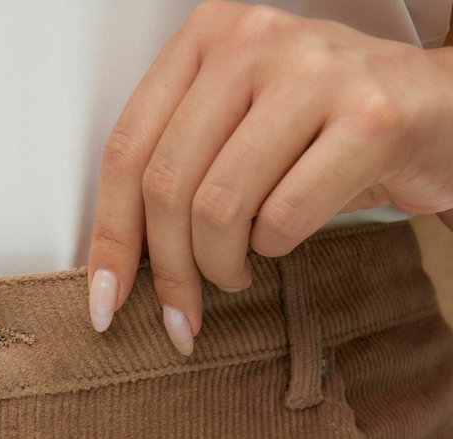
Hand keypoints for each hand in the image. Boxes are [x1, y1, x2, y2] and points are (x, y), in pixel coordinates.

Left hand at [87, 0, 452, 353]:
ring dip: (221, 267)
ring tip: (238, 273)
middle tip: (182, 314)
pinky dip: (274, 251)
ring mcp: (313, 73)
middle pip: (168, 188)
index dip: (110, 239)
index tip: (105, 303)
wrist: (438, 110)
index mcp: (208, 36)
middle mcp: (254, 41)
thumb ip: (178, 168)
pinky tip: (282, 243)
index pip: (127, 151)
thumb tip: (116, 265)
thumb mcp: (238, 126)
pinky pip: (283, 218)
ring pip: (220, 208)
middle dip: (169, 274)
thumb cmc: (326, 129)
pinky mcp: (367, 119)